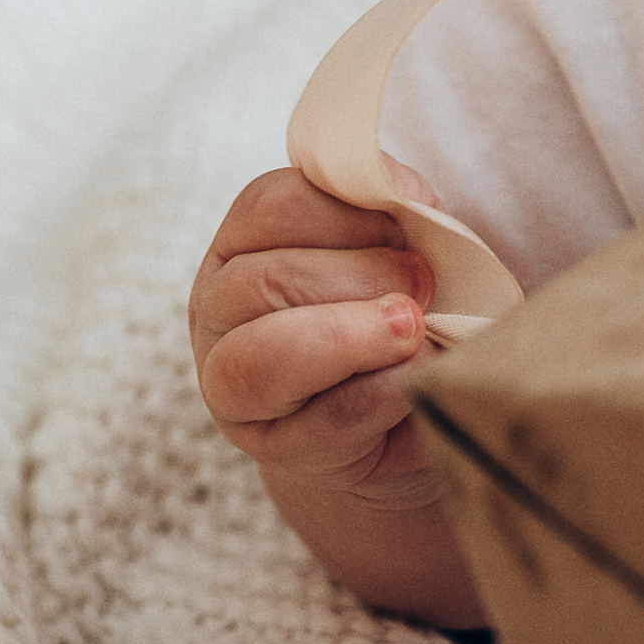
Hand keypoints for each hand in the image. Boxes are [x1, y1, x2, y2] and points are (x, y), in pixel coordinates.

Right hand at [190, 162, 444, 505]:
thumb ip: (395, 208)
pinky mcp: (276, 449)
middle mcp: (219, 308)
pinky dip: (384, 394)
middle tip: (425, 285)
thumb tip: (402, 195)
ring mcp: (231, 386)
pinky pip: (326, 421)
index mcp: (243, 241)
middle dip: (359, 277)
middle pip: (264, 280)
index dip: (351, 213)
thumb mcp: (400, 240)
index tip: (410, 225)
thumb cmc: (400, 303)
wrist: (406, 404)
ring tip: (414, 331)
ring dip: (356, 338)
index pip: (272, 208)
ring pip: (266, 358)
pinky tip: (417, 380)